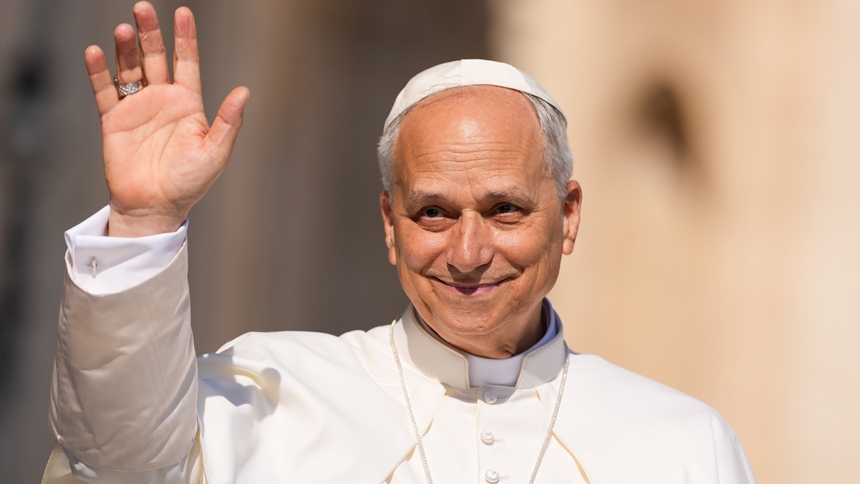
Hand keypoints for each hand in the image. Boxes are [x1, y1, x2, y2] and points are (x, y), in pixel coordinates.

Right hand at [85, 2, 248, 236]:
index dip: (185, 38)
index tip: (183, 13)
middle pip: (155, 57)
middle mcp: (162, 100)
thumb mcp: (215, 152)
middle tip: (142, 7)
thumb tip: (244, 92)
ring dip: (125, 49)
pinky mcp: (113, 121)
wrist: (155, 207)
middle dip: (150, 33)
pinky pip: (105, 91)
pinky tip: (96, 53)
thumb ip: (227, 122)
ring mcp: (137, 108)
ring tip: (123, 30)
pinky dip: (99, 72)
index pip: (187, 63)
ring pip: (129, 68)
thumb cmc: (189, 183)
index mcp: (188, 104)